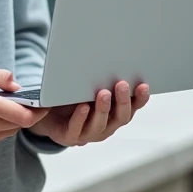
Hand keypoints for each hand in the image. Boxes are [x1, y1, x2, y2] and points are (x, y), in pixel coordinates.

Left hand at [28, 81, 150, 147]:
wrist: (49, 113)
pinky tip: (83, 107)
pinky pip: (77, 129)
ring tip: (103, 93)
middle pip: (121, 117)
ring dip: (103, 109)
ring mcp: (90, 133)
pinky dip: (81, 118)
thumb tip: (111, 55)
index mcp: (116, 112)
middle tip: (121, 84)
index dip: (140, 98)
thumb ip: (102, 77)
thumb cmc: (75, 96)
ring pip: (101, 125)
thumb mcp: (90, 85)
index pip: (134, 106)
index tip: (143, 85)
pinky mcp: (71, 136)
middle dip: (122, 101)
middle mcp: (107, 125)